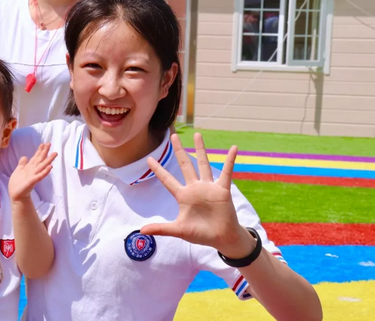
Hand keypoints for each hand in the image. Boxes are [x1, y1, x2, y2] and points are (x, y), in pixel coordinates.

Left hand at [8, 143, 56, 202]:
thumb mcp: (18, 170)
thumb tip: (25, 156)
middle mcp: (33, 170)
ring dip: (49, 160)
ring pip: (42, 166)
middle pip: (40, 159)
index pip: (36, 157)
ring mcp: (34, 176)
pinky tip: (50, 167)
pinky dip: (45, 172)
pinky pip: (40, 176)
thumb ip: (22, 164)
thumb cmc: (17, 183)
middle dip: (45, 152)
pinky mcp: (32, 182)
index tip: (43, 144)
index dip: (39, 150)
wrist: (16, 194)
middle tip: (50, 144)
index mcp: (30, 167)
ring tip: (54, 154)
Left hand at [141, 133, 248, 254]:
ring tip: (197, 134)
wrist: (221, 239)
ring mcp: (209, 187)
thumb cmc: (201, 234)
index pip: (167, 180)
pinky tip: (233, 148)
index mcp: (182, 196)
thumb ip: (161, 229)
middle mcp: (194, 188)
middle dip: (179, 150)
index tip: (148, 158)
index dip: (158, 169)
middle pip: (185, 165)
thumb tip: (141, 231)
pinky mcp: (222, 189)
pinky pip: (227, 172)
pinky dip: (230, 160)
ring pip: (203, 164)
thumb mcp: (179, 230)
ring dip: (200, 149)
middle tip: (173, 135)